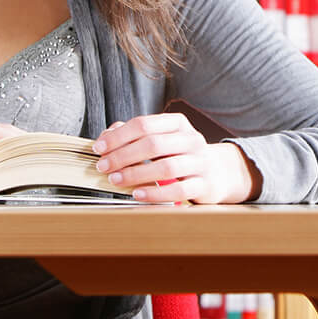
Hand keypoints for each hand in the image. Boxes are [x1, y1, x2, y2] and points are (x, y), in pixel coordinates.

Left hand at [92, 113, 262, 203]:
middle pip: (153, 144)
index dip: (118, 136)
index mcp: (177, 123)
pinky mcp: (204, 184)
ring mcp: (200, 162)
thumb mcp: (161, 140)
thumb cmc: (180, 155)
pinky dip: (155, 193)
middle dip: (123, 156)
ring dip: (136, 174)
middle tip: (103, 166)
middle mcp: (191, 139)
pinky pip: (178, 189)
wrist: (218, 173)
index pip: (144, 124)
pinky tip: (138, 195)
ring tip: (116, 180)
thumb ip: (133, 136)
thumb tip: (105, 137)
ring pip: (166, 166)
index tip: (99, 148)